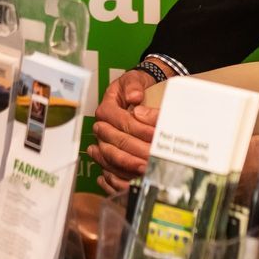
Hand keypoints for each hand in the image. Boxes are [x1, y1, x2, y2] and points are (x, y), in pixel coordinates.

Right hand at [86, 69, 158, 189]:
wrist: (135, 95)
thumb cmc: (133, 89)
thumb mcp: (133, 79)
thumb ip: (133, 85)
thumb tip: (135, 96)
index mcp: (106, 109)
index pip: (123, 122)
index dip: (140, 129)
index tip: (156, 135)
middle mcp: (102, 127)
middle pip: (117, 142)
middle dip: (137, 151)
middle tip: (154, 157)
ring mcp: (103, 143)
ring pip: (112, 158)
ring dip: (130, 166)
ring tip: (147, 169)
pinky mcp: (108, 155)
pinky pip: (110, 169)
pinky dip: (120, 176)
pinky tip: (133, 179)